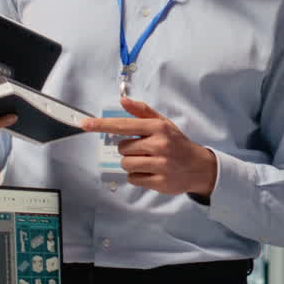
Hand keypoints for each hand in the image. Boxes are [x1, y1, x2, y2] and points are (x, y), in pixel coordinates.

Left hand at [80, 96, 216, 196]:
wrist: (199, 167)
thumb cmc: (177, 143)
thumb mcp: (163, 123)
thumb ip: (142, 112)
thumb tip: (123, 101)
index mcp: (158, 128)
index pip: (124, 125)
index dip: (102, 125)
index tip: (85, 124)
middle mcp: (159, 145)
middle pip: (122, 148)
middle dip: (129, 150)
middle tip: (145, 150)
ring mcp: (160, 165)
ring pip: (126, 164)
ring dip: (131, 164)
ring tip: (147, 162)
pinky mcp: (160, 182)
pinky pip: (133, 179)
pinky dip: (138, 176)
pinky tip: (150, 172)